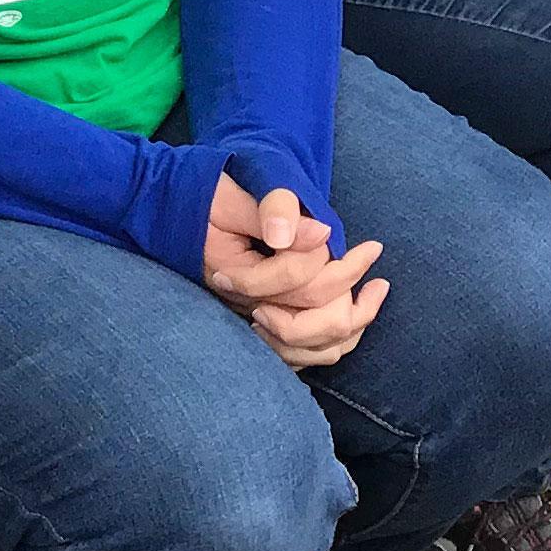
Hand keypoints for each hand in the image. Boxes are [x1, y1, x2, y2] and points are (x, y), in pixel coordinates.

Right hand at [205, 179, 383, 367]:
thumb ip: (271, 210)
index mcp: (235, 275)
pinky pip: (301, 355)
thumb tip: (319, 233)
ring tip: (376, 289)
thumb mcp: (232, 195)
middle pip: (307, 323)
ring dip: (350, 321)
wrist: (173, 212)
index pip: (293, 279)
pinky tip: (352, 314)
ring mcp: (251, 321)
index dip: (331, 259)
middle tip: (372, 252)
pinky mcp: (260, 327)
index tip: (365, 241)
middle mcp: (243, 307)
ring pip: (309, 347)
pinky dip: (332, 341)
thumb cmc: (203, 196)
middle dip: (348, 289)